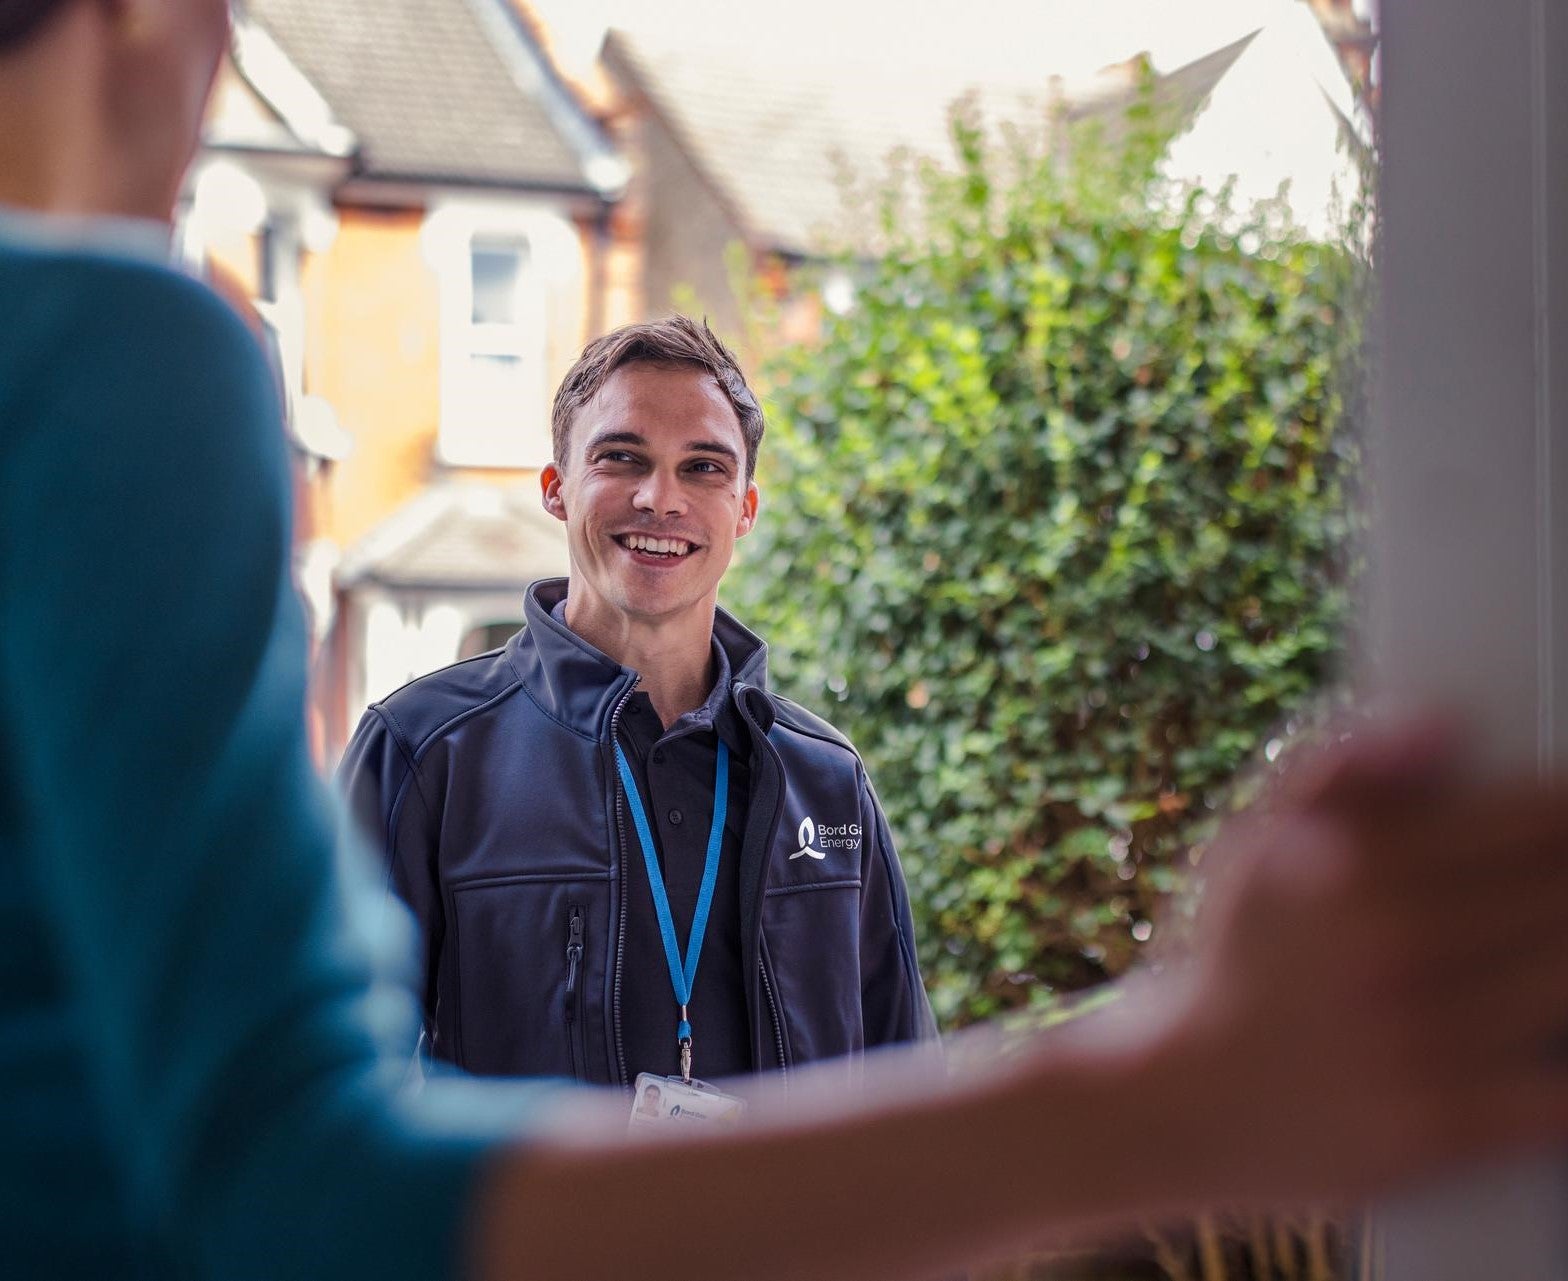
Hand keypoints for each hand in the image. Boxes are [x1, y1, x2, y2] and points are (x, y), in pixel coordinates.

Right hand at [1158, 719, 1567, 1203]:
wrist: (1174, 1101)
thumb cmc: (1232, 965)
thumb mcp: (1260, 847)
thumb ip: (1345, 772)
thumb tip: (1444, 723)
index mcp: (1360, 865)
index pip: (1540, 823)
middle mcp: (1397, 945)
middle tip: (1558, 891)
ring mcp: (1425, 1038)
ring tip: (1548, 954)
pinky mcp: (1442, 1126)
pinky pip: (1564, 1098)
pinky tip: (1551, 1043)